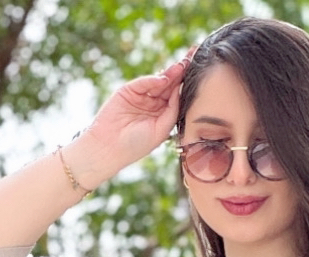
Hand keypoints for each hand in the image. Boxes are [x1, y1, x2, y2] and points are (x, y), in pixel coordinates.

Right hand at [73, 48, 196, 180]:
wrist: (109, 148)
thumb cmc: (136, 145)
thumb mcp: (161, 130)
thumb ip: (172, 111)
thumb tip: (180, 90)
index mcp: (163, 115)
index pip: (177, 96)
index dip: (187, 84)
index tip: (198, 72)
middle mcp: (153, 104)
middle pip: (170, 84)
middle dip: (181, 71)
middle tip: (193, 56)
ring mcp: (141, 96)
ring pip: (158, 81)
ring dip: (170, 73)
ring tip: (181, 65)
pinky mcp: (128, 91)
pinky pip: (143, 83)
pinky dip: (152, 80)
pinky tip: (162, 79)